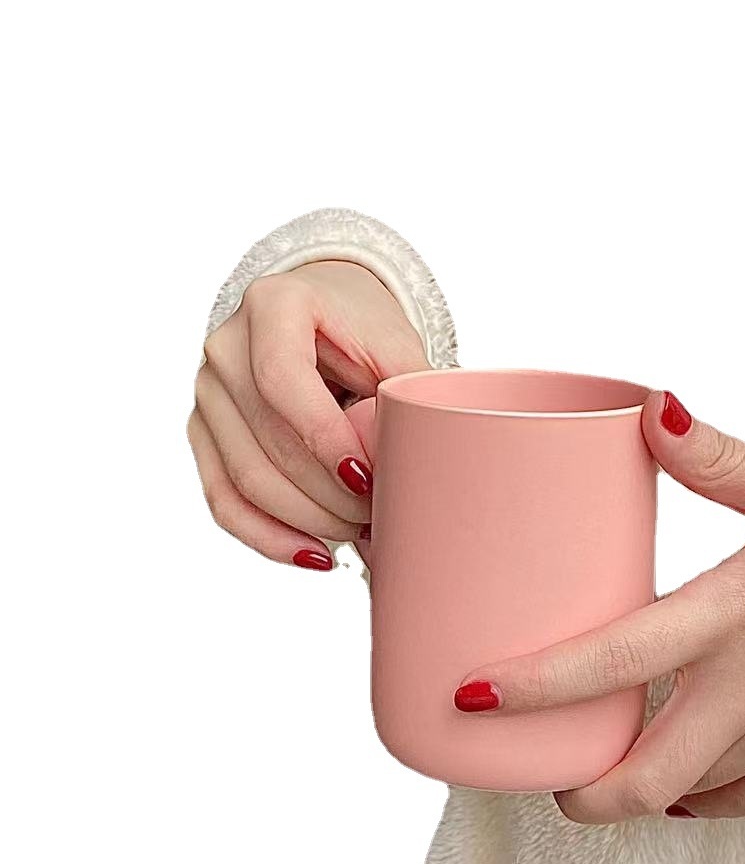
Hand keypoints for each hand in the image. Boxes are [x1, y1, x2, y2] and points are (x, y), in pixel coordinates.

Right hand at [187, 261, 427, 567]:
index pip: (283, 381)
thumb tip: (421, 467)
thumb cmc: (363, 328)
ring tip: (361, 533)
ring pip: (246, 479)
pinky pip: (225, 500)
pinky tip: (318, 556)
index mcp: (274, 306)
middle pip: (268, 441)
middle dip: (329, 494)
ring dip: (309, 521)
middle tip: (380, 516)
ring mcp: (208, 393)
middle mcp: (227, 347)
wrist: (322, 310)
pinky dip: (271, 538)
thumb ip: (408, 395)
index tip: (368, 479)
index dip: (324, 439)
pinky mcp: (205, 434)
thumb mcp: (396, 344)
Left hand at [454, 392, 744, 823]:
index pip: (616, 658)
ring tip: (609, 765)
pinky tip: (688, 777)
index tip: (472, 694)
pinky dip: (706, 797)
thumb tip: (647, 406)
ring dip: (640, 791)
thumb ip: (718, 459)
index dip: (535, 686)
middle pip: (645, 776)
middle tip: (542, 775)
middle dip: (580, 795)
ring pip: (693, 795)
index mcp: (741, 611)